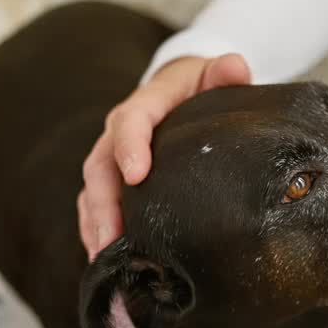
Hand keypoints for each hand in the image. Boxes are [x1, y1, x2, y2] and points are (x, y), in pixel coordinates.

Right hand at [78, 53, 250, 258]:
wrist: (185, 88)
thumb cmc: (204, 87)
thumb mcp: (216, 74)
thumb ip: (225, 72)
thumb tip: (235, 65)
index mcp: (145, 103)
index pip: (130, 121)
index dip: (129, 145)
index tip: (136, 174)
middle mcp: (119, 132)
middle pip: (100, 167)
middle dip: (103, 204)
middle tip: (112, 238)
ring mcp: (113, 157)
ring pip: (92, 192)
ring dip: (95, 226)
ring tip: (104, 262)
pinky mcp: (113, 179)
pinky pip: (96, 205)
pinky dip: (97, 232)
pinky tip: (106, 263)